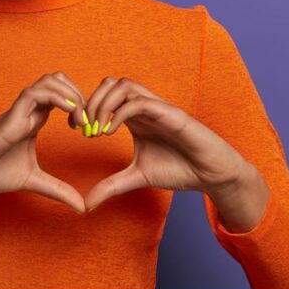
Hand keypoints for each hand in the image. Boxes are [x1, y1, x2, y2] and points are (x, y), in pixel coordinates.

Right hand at [0, 72, 90, 213]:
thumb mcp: (33, 181)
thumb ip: (58, 190)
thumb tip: (82, 207)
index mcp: (34, 119)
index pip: (63, 95)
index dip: (81, 105)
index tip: (89, 129)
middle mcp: (29, 110)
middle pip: (59, 80)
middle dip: (81, 95)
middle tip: (88, 122)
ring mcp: (20, 110)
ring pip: (50, 80)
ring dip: (71, 94)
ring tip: (81, 120)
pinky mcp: (10, 116)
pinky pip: (35, 94)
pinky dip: (57, 98)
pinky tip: (68, 116)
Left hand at [81, 76, 250, 211]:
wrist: (212, 175)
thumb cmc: (179, 169)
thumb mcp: (137, 177)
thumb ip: (111, 186)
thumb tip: (86, 205)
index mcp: (135, 116)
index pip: (104, 95)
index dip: (85, 108)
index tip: (76, 130)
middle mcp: (144, 107)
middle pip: (110, 83)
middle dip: (91, 102)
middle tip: (84, 128)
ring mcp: (157, 107)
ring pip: (124, 85)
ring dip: (104, 104)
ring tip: (98, 130)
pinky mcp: (170, 114)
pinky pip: (140, 102)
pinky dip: (120, 113)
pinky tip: (111, 132)